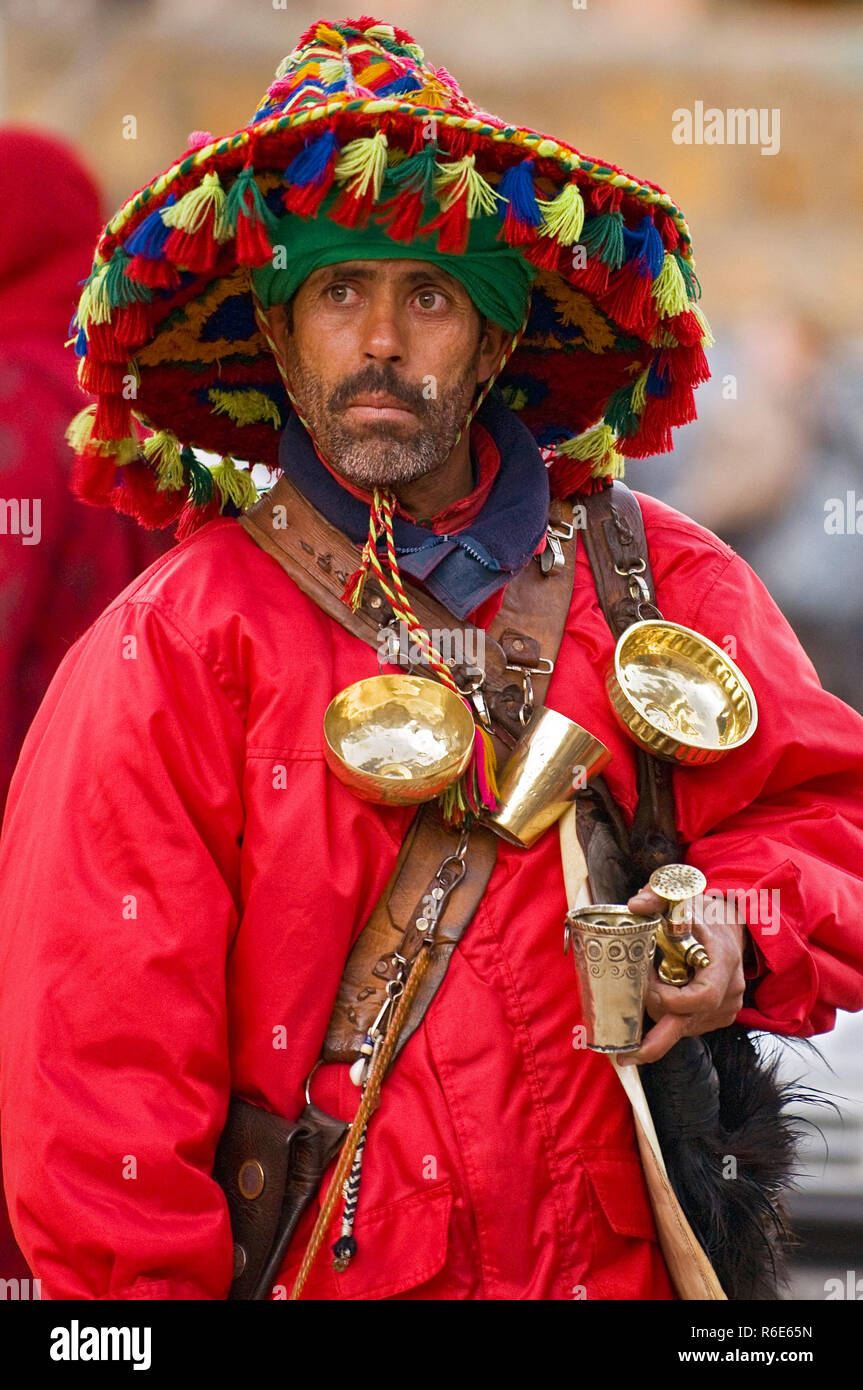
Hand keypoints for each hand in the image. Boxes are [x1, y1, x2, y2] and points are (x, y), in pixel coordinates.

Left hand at [616, 885, 746, 1065]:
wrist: (730, 926)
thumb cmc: (702, 912)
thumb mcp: (681, 895)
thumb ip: (657, 895)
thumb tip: (635, 905)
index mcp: (723, 962)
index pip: (702, 997)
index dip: (670, 998)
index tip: (647, 985)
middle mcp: (729, 991)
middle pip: (689, 1025)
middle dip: (655, 1043)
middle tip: (624, 1055)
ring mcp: (725, 1008)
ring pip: (684, 1027)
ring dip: (658, 1016)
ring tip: (642, 993)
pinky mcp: (717, 1016)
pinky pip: (687, 1026)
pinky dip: (667, 1018)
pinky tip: (655, 1001)